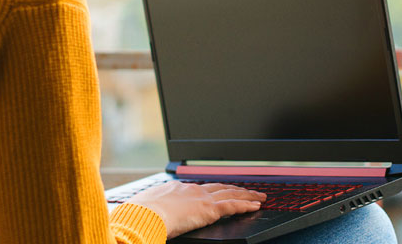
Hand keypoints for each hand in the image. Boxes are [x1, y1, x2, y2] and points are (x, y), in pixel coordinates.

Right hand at [125, 181, 266, 238]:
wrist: (145, 214)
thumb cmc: (141, 214)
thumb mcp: (148, 207)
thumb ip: (156, 208)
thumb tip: (152, 214)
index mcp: (176, 188)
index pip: (201, 188)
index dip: (215, 189)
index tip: (222, 191)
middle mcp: (191, 189)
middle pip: (220, 187)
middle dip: (236, 189)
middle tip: (250, 190)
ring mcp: (201, 198)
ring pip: (230, 194)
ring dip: (247, 195)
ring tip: (259, 197)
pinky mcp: (208, 209)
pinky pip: (232, 206)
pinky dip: (245, 206)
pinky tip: (255, 206)